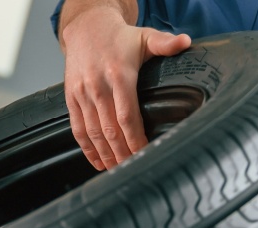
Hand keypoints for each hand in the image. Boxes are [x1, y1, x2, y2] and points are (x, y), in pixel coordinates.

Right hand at [58, 4, 190, 169]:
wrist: (86, 27)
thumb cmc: (119, 37)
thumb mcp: (145, 36)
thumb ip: (166, 43)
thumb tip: (186, 42)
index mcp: (119, 74)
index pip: (127, 116)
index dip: (136, 139)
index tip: (145, 154)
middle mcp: (98, 85)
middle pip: (110, 129)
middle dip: (122, 153)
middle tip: (133, 169)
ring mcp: (82, 93)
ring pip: (93, 132)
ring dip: (105, 154)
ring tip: (117, 170)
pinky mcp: (71, 97)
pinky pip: (77, 127)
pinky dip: (86, 148)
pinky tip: (97, 161)